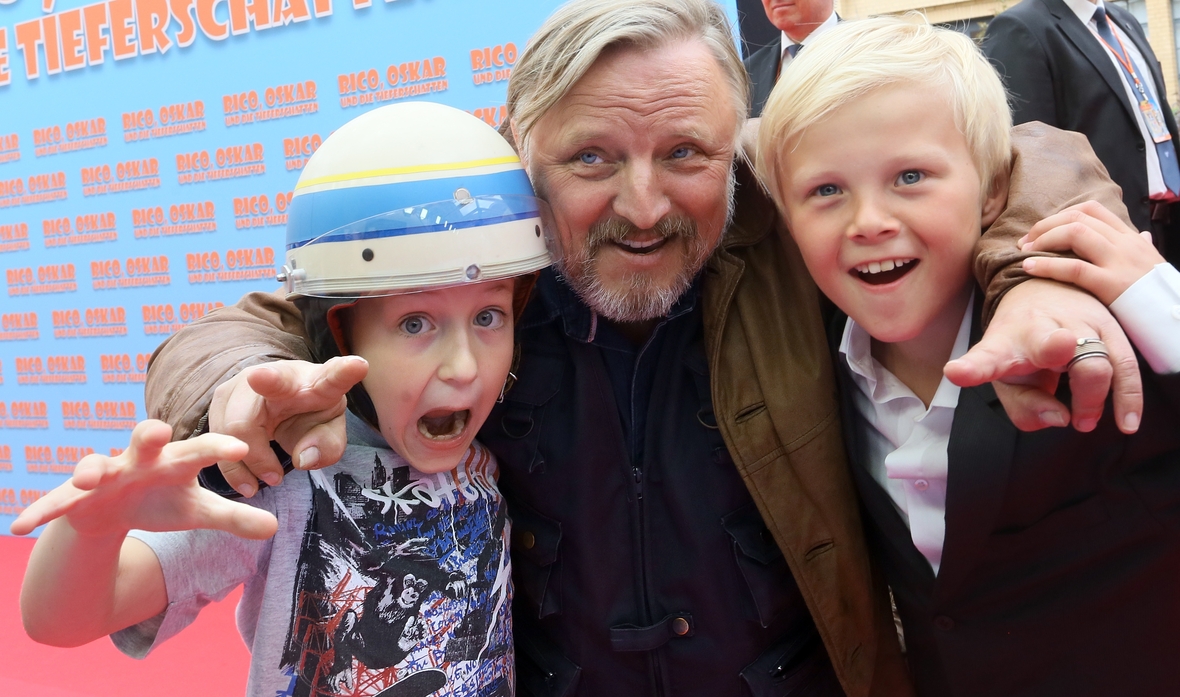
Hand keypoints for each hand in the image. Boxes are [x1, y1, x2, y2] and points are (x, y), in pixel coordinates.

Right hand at [9, 420, 276, 538]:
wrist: (111, 508)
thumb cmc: (159, 500)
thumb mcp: (196, 512)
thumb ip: (234, 518)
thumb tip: (276, 530)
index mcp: (173, 460)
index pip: (200, 449)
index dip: (219, 447)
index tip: (242, 446)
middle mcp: (138, 460)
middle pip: (145, 438)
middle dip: (150, 432)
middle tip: (160, 429)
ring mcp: (103, 474)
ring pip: (94, 463)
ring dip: (90, 467)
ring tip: (90, 477)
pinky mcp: (73, 495)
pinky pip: (54, 500)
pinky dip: (40, 510)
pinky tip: (21, 525)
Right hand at [209, 355, 367, 496]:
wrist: (281, 399)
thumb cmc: (310, 413)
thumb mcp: (328, 429)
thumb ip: (327, 445)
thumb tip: (303, 459)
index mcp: (317, 382)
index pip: (331, 376)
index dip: (342, 372)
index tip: (357, 366)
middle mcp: (277, 375)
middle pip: (250, 416)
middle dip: (257, 454)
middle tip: (276, 478)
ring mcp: (245, 383)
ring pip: (230, 430)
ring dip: (245, 463)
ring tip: (267, 479)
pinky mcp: (222, 397)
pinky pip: (215, 437)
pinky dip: (231, 465)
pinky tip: (247, 480)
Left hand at [944, 279, 1141, 433]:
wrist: (1043, 293)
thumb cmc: (1020, 348)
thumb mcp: (1008, 380)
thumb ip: (1025, 409)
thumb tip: (1061, 419)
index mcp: (1004, 343)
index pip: (987, 355)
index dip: (972, 368)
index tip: (957, 373)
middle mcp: (1040, 329)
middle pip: (1051, 345)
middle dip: (1057, 359)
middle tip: (1064, 407)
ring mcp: (1079, 324)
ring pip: (1096, 358)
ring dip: (1092, 396)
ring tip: (1083, 421)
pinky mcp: (1110, 328)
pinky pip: (1126, 366)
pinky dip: (1127, 397)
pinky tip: (1125, 423)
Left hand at [1018, 200, 1163, 304]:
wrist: (1176, 319)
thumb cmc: (1159, 295)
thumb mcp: (1152, 264)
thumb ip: (1142, 248)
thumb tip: (1143, 235)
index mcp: (1131, 238)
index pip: (1092, 210)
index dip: (1060, 216)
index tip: (1042, 230)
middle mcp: (1125, 244)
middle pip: (1077, 218)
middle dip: (1044, 227)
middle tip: (1025, 242)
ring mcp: (1119, 262)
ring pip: (1075, 234)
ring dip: (1042, 240)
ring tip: (1024, 253)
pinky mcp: (1112, 285)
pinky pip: (1074, 268)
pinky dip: (1046, 266)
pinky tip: (1029, 268)